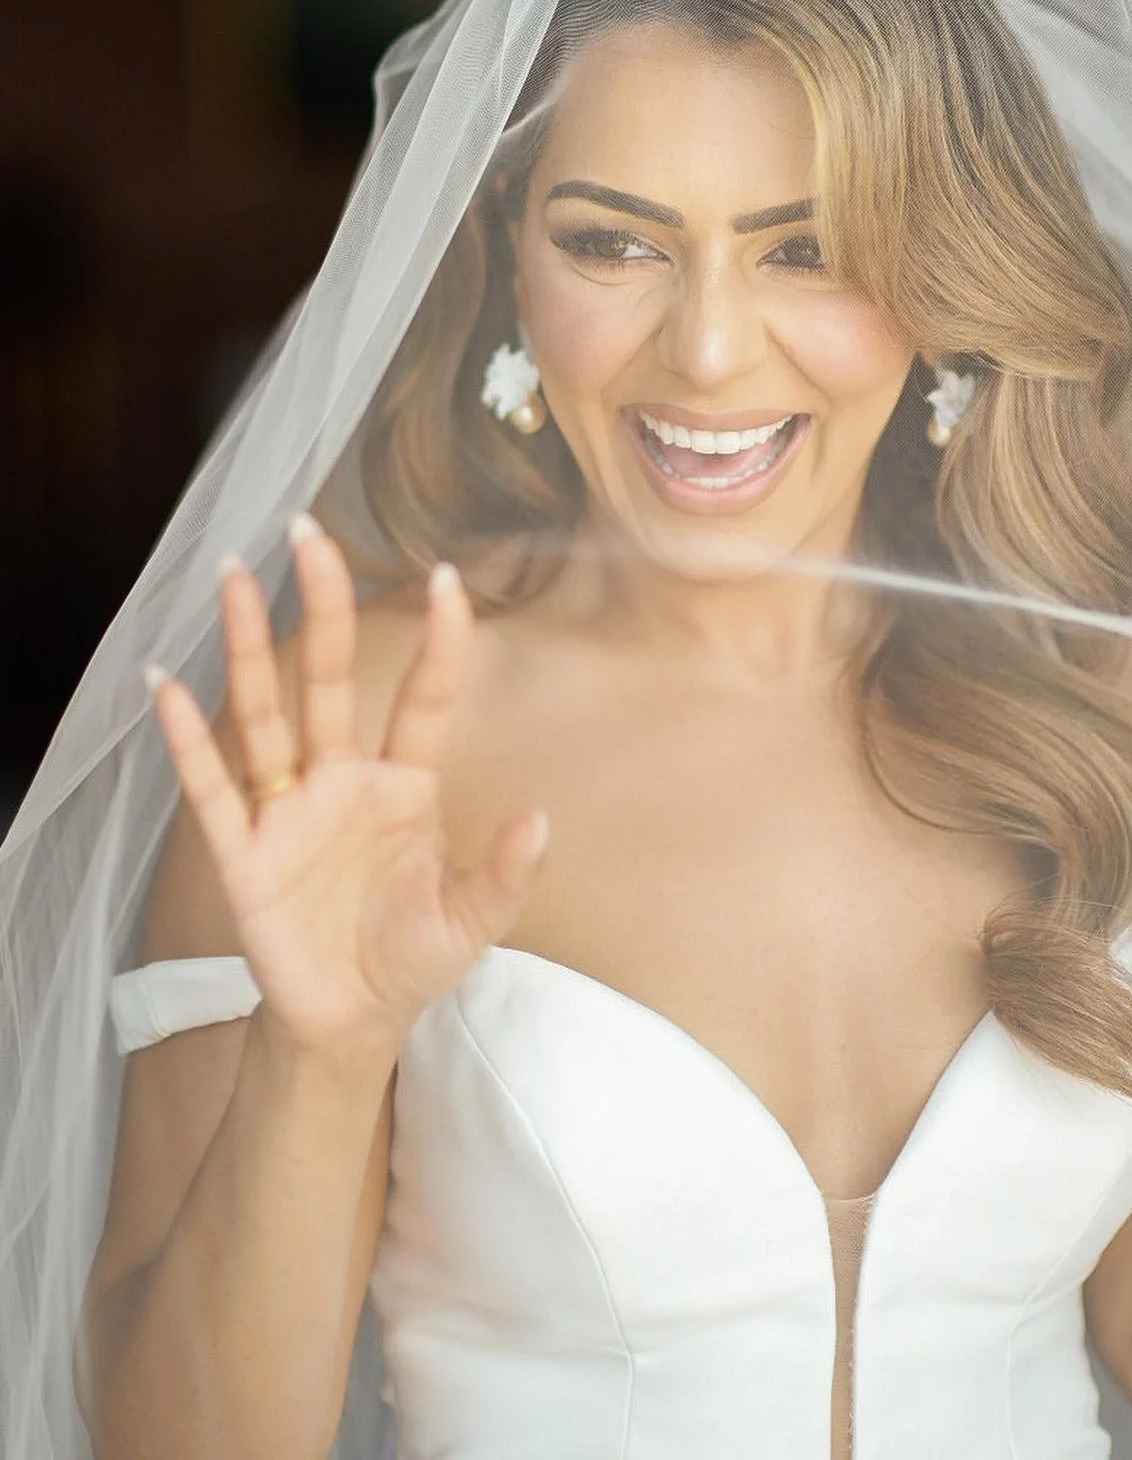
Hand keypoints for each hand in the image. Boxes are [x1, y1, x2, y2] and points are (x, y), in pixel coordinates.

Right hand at [148, 518, 548, 1062]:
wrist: (348, 1025)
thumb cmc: (409, 959)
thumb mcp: (471, 925)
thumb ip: (503, 876)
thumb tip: (540, 820)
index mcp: (405, 786)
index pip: (423, 698)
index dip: (438, 642)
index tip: (449, 579)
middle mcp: (342, 780)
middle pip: (329, 677)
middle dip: (322, 605)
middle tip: (310, 532)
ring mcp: (288, 811)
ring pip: (265, 713)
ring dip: (248, 647)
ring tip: (235, 577)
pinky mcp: (243, 854)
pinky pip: (211, 787)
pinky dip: (188, 739)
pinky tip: (165, 684)